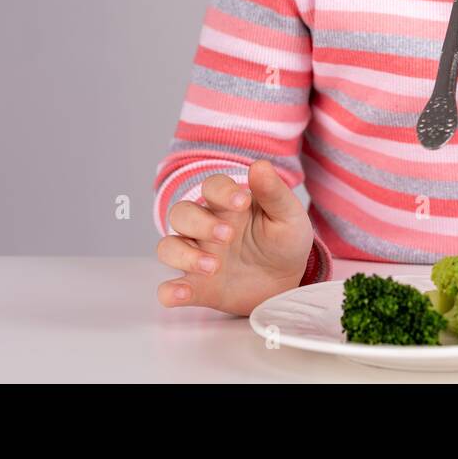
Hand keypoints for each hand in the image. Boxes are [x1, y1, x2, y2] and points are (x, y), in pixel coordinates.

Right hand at [156, 159, 313, 315]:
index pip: (211, 187)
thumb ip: (274, 192)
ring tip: (213, 267)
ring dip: (183, 255)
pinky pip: (170, 288)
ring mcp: (199, 256)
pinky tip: (181, 293)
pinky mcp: (197, 287)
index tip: (242, 202)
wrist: (289, 280)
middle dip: (200, 223)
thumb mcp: (288, 215)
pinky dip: (170, 291)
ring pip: (168, 247)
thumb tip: (260, 165)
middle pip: (181, 214)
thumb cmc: (285, 240)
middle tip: (228, 236)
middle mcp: (206, 227)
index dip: (222, 191)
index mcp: (228, 204)